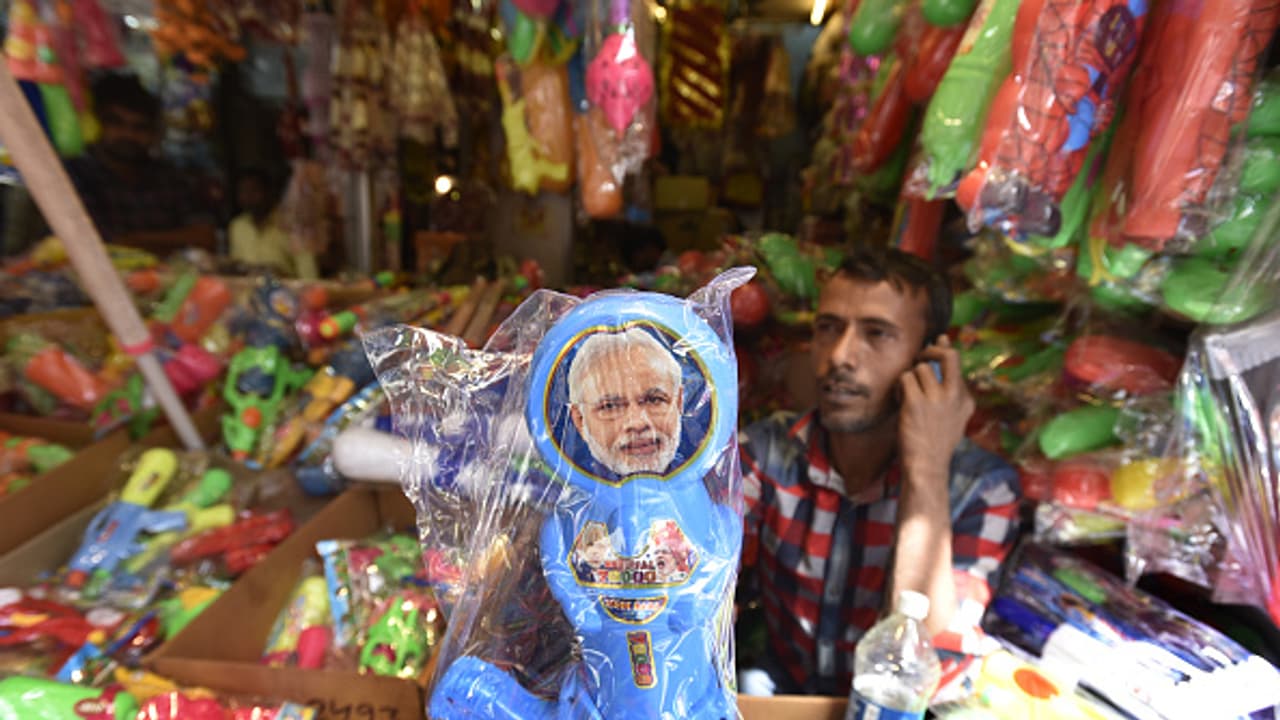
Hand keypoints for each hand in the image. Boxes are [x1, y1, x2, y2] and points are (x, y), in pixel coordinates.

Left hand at [898, 335, 973, 477]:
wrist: (926, 467)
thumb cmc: (933, 443)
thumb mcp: (953, 419)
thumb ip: (951, 393)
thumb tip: (946, 367)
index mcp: (965, 401)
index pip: (957, 364)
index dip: (944, 349)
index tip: (938, 341)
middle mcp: (954, 396)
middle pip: (948, 355)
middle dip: (932, 350)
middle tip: (920, 355)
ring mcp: (937, 399)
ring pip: (920, 367)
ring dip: (909, 376)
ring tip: (905, 393)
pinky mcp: (917, 403)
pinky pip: (905, 378)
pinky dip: (899, 386)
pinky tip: (899, 399)